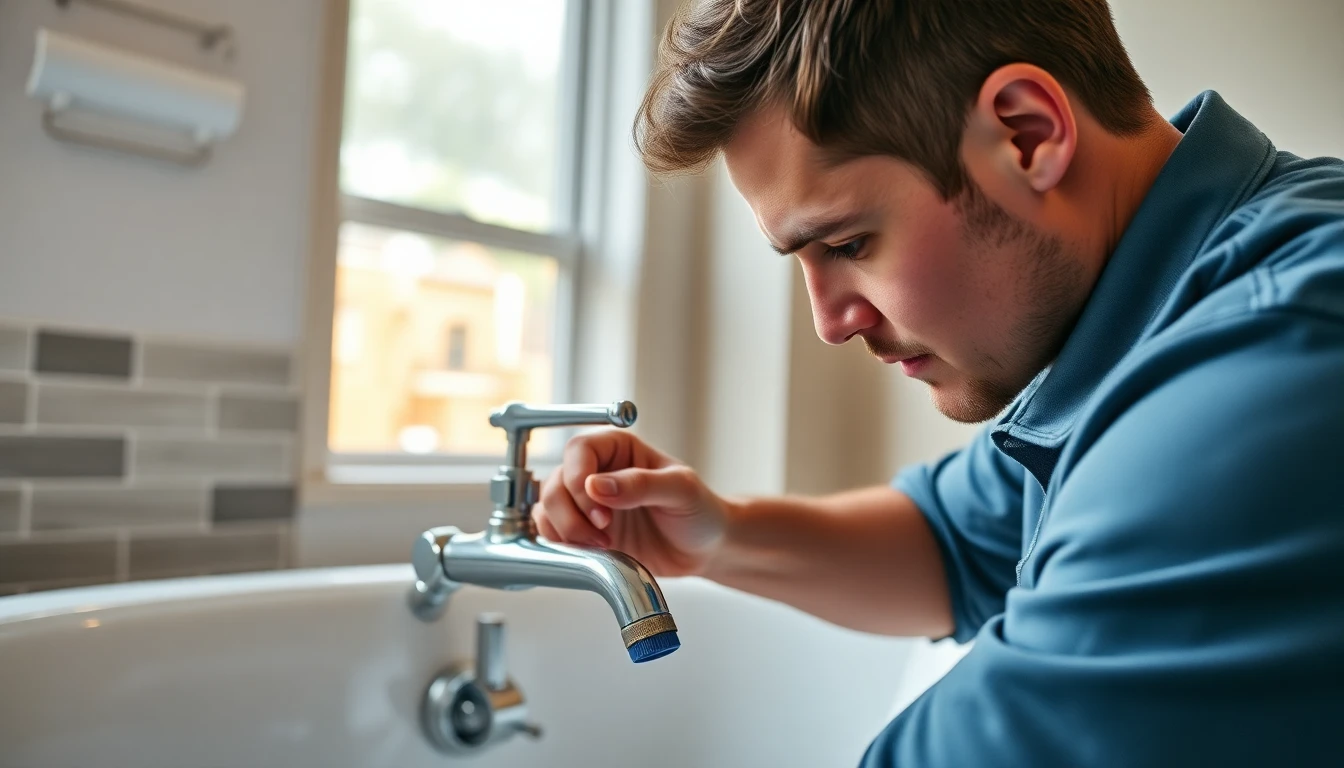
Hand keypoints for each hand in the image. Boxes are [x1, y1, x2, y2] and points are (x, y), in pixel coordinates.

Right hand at [533, 429, 728, 576]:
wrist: (705, 550)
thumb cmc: (699, 511)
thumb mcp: (681, 490)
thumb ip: (641, 484)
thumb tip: (596, 486)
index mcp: (618, 448)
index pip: (579, 450)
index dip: (580, 479)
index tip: (600, 510)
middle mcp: (597, 471)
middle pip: (556, 481)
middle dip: (571, 512)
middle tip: (602, 533)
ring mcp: (587, 503)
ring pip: (547, 507)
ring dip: (565, 529)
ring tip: (601, 545)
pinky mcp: (584, 531)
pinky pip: (552, 532)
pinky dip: (562, 544)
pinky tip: (591, 553)